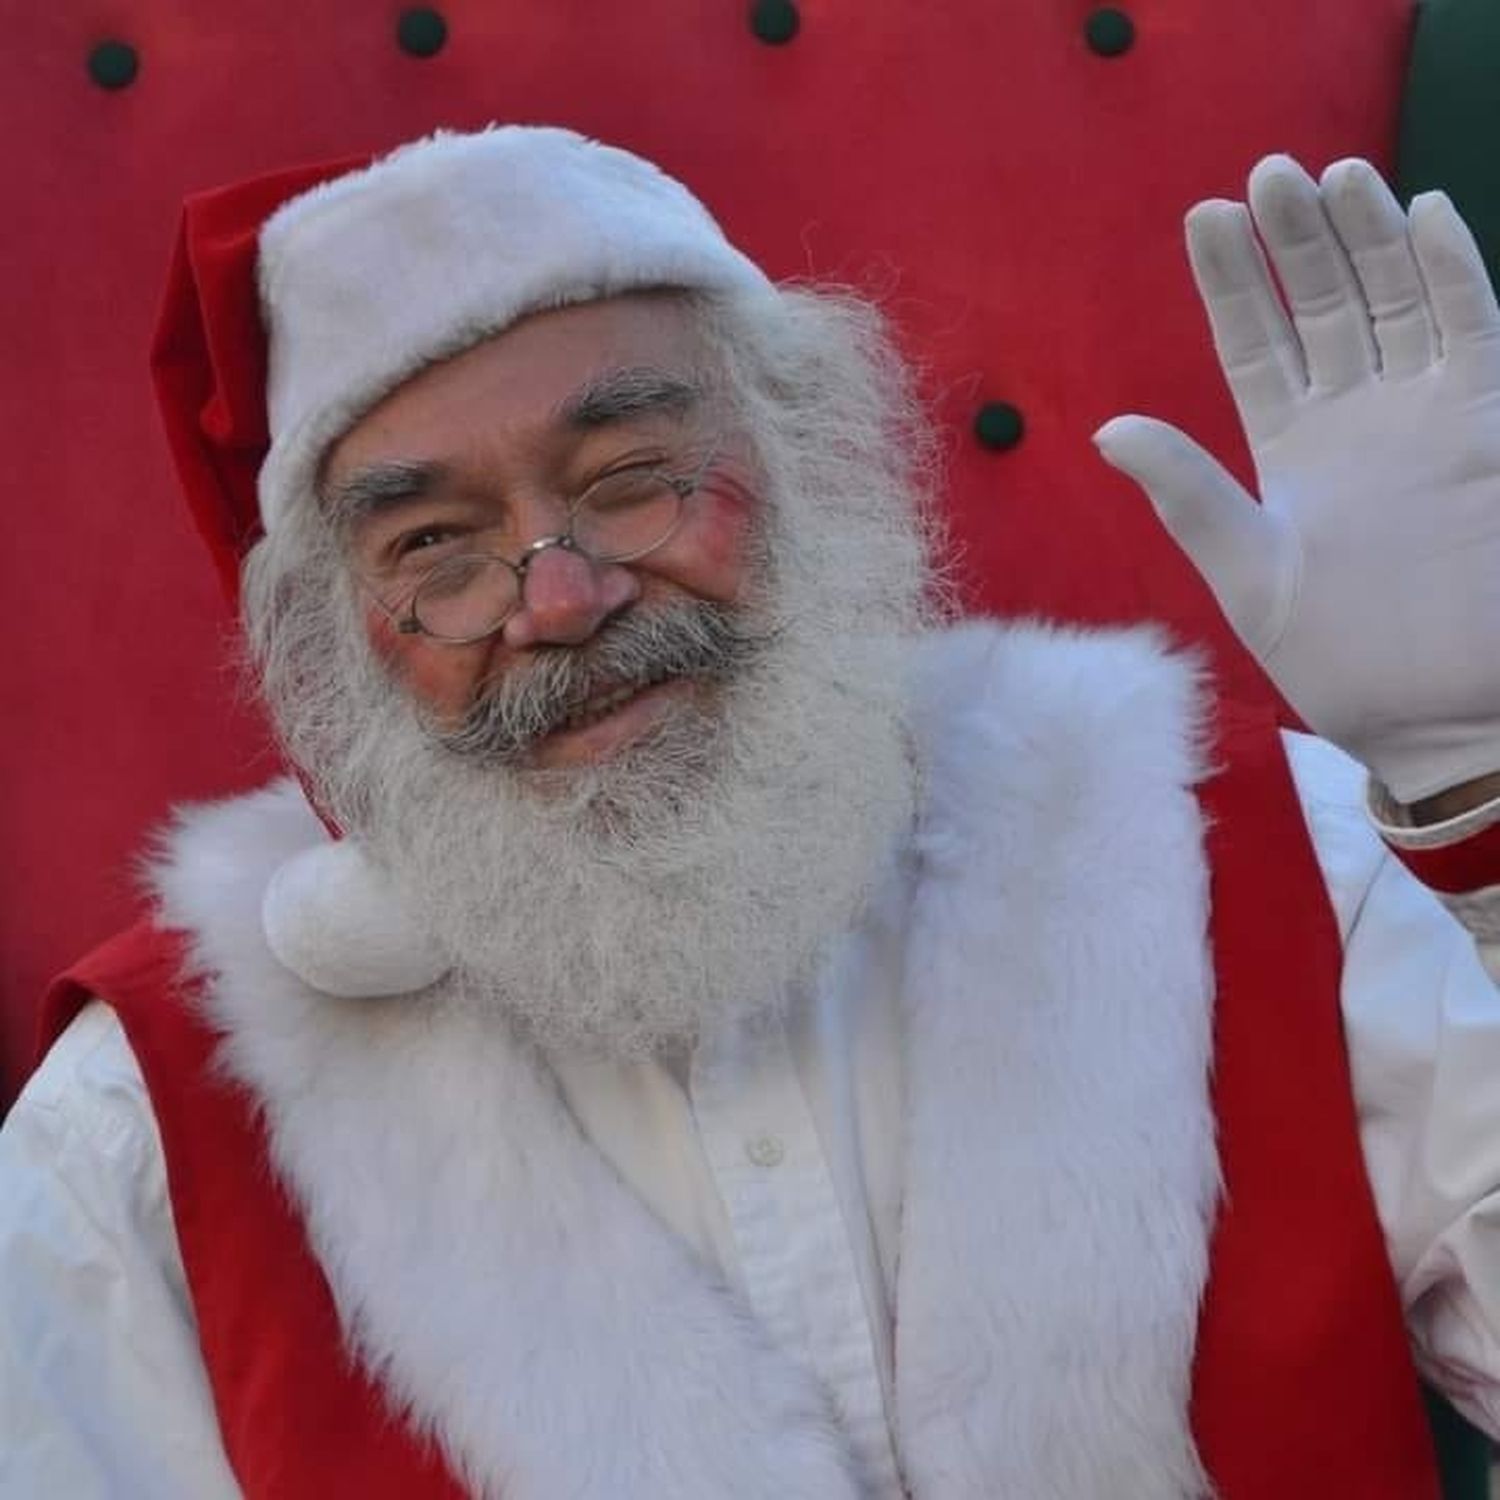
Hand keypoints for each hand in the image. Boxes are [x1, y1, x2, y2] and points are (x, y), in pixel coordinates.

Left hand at [1095, 155, 1499, 804]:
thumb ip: (1188, 494)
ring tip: (1333, 176)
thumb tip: (1108, 427)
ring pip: (1393, 303)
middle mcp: (1351, 421)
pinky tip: (1423, 216)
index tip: (1205, 216)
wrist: (1433, 713)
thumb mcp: (1246, 572)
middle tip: (1268, 176)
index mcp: (1284, 452)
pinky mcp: (1482, 424)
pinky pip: (1473, 330)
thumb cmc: (1335, 658)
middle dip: (1296, 242)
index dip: (1232, 283)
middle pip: (1321, 307)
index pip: (1253, 345)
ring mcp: (1421, 417)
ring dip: (1366, 240)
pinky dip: (1452, 273)